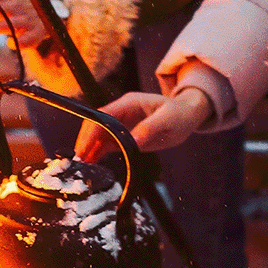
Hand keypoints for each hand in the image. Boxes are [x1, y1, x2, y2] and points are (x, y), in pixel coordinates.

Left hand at [0, 0, 50, 46]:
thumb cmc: (13, 12)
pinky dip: (22, 41)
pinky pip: (31, 38)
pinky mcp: (37, 34)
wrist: (43, 17)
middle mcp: (21, 6)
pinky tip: (10, 44)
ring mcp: (30, 20)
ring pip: (18, 22)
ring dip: (5, 25)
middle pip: (9, 7)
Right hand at [81, 89, 213, 159]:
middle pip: (97, 124)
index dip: (92, 129)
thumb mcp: (167, 119)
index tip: (84, 145)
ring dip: (90, 147)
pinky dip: (98, 151)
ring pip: (99, 135)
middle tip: (80, 158)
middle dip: (86, 140)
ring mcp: (122, 123)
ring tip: (82, 164)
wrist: (187, 115)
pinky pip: (108, 143)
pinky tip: (92, 161)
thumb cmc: (179, 113)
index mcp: (129, 103)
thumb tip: (132, 140)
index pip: (104, 115)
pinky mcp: (125, 135)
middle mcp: (122, 112)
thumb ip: (149, 128)